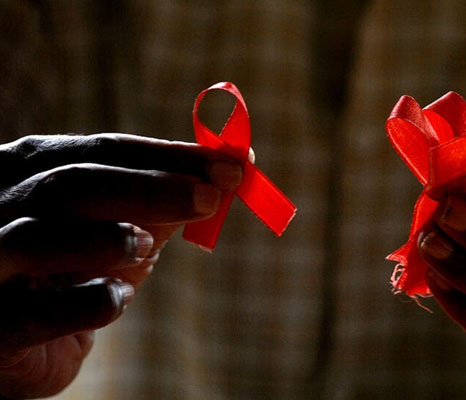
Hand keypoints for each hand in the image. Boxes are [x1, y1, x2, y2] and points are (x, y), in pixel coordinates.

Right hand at [0, 133, 241, 397]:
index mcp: (25, 170)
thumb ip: (160, 202)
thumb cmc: (68, 269)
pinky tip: (120, 297)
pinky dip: (91, 301)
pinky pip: (37, 314)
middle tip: (212, 198)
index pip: (101, 150)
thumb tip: (229, 176)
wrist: (12, 339)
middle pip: (70, 183)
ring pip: (35, 238)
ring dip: (109, 239)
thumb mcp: (113, 226)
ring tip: (148, 245)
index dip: (169, 155)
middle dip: (151, 188)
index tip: (233, 164)